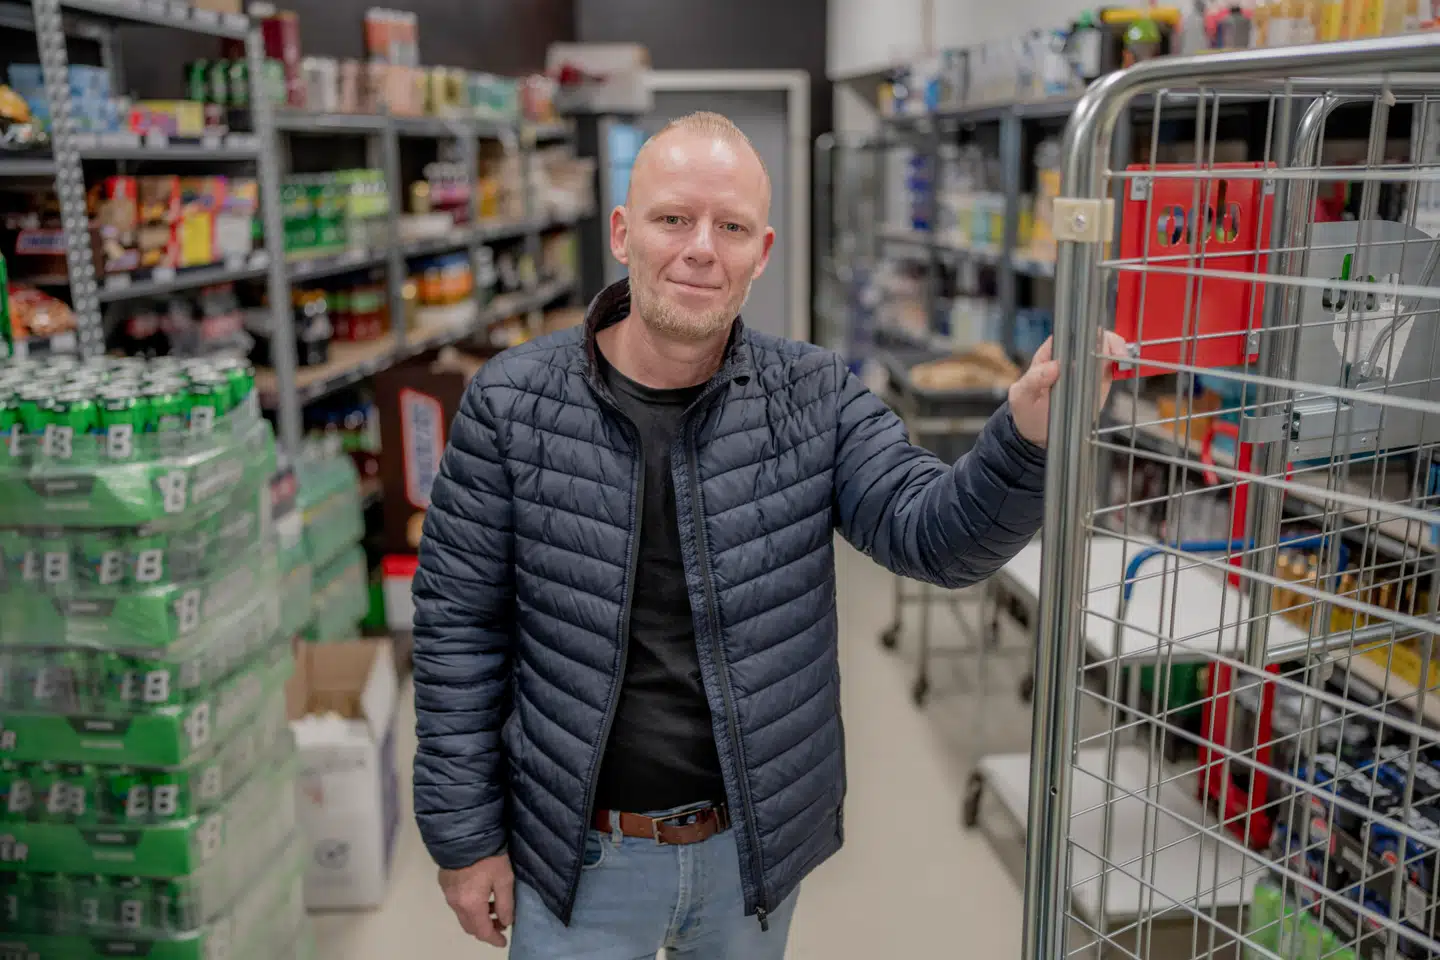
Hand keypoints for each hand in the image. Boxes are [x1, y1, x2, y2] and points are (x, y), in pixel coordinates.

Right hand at [439, 852, 514, 946]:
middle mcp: (456, 903)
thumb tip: (506, 922)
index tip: (503, 941)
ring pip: (463, 915)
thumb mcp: (504, 879)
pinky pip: (457, 903)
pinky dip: (469, 906)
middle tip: (501, 924)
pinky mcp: (444, 883)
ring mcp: (448, 894)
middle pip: (470, 926)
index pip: (483, 931)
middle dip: (486, 929)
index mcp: (471, 905)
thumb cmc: (487, 856)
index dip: (494, 939)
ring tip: (494, 907)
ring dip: (478, 917)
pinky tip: (480, 895)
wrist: (462, 834)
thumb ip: (505, 904)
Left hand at [1008, 331, 1127, 447]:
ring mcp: (1087, 368)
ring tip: (1122, 362)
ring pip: (1108, 351)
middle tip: (1115, 355)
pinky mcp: (1098, 382)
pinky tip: (1124, 369)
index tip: (1094, 343)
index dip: (1085, 334)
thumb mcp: (1022, 394)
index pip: (1071, 334)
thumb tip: (1054, 367)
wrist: (1036, 430)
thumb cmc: (1025, 407)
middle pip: (1095, 338)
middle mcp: (1072, 356)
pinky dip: (1121, 367)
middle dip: (1109, 341)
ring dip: (1118, 352)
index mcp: (1051, 352)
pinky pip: (1112, 369)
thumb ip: (1034, 379)